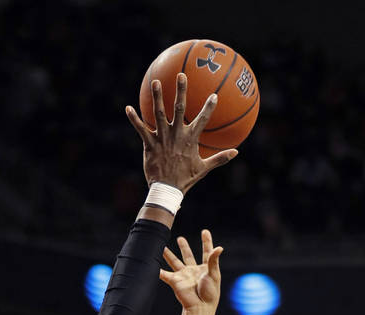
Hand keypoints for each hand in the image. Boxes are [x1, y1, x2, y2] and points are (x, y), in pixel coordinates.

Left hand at [126, 73, 237, 192]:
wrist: (167, 190)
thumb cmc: (185, 179)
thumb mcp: (203, 168)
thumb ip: (220, 158)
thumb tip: (236, 152)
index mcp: (190, 139)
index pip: (202, 120)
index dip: (209, 107)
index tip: (214, 95)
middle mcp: (176, 135)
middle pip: (179, 108)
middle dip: (181, 91)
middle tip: (181, 75)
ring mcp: (162, 138)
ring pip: (159, 113)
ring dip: (157, 97)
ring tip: (156, 81)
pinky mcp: (149, 144)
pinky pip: (140, 129)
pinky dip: (134, 119)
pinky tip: (128, 108)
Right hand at [159, 229, 221, 314]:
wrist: (200, 308)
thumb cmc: (210, 294)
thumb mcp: (214, 275)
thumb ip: (214, 260)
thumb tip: (219, 247)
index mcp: (206, 268)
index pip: (207, 252)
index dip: (206, 241)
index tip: (204, 231)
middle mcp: (194, 271)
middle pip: (188, 255)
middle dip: (184, 247)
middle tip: (180, 238)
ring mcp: (184, 276)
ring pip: (174, 262)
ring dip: (168, 255)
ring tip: (162, 247)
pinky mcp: (175, 281)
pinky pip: (165, 274)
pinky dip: (158, 271)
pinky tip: (152, 265)